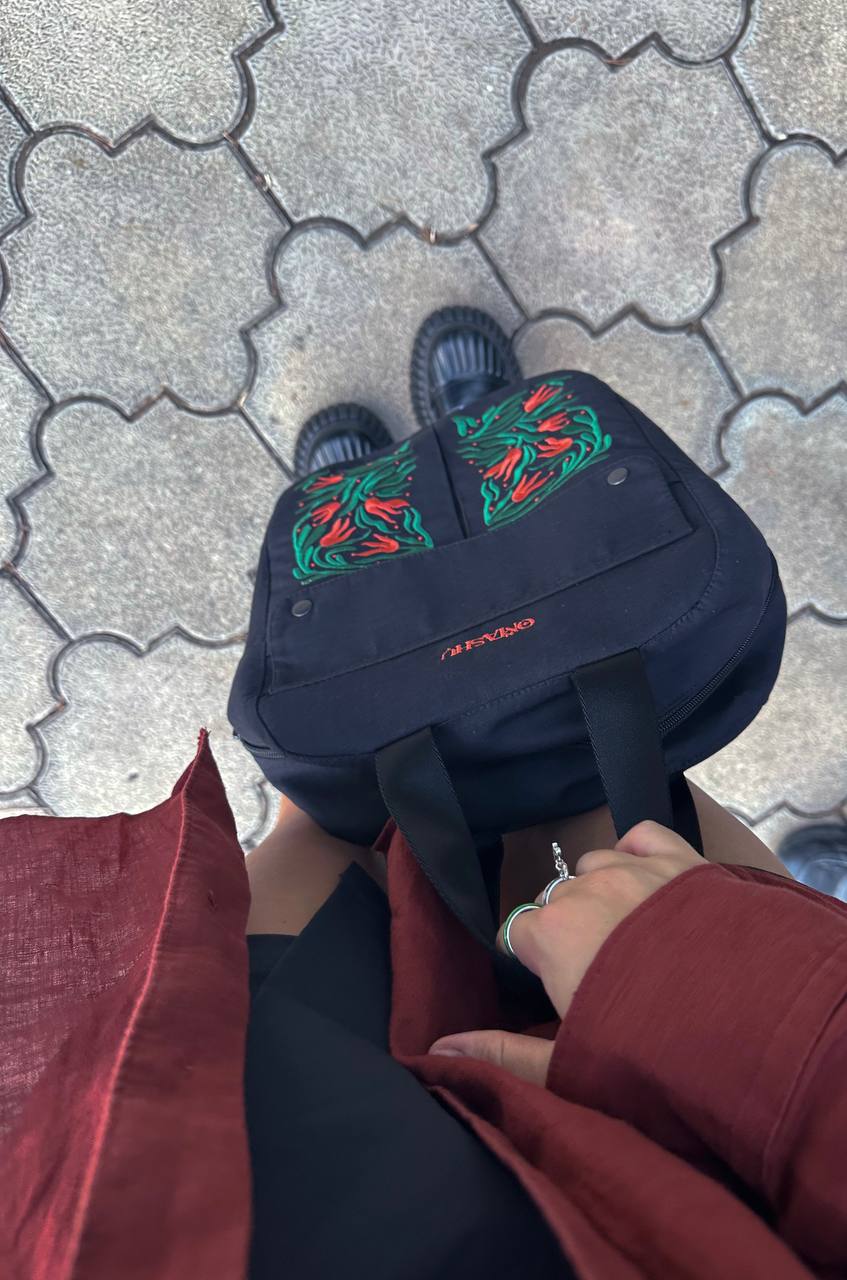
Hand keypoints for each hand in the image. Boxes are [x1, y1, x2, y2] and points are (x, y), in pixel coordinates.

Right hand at [429, 821, 704, 1084]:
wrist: (745, 1021)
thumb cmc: (649, 1053)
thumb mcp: (567, 1066)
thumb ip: (499, 1053)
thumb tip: (435, 1051)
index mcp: (550, 935)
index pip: (519, 934)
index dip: (537, 961)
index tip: (563, 988)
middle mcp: (584, 888)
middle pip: (559, 899)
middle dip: (572, 928)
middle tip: (607, 975)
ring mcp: (634, 867)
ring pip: (598, 864)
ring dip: (605, 892)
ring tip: (635, 935)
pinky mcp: (681, 858)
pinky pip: (642, 834)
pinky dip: (639, 851)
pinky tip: (651, 882)